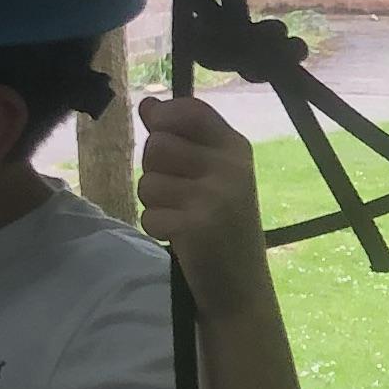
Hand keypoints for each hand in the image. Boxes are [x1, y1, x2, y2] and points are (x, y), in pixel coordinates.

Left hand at [137, 93, 272, 316]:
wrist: (241, 284)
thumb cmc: (223, 224)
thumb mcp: (216, 174)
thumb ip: (183, 138)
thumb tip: (147, 104)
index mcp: (237, 148)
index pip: (190, 110)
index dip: (164, 117)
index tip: (161, 134)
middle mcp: (230, 167)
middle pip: (158, 144)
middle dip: (154, 169)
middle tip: (177, 192)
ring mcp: (215, 197)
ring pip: (148, 181)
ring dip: (153, 202)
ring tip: (180, 215)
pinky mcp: (196, 227)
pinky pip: (148, 214)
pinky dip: (155, 228)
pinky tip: (179, 236)